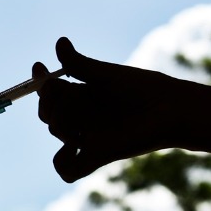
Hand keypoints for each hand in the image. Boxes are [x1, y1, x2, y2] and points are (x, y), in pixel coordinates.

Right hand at [34, 37, 191, 182]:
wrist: (170, 109)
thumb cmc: (143, 89)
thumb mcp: (107, 75)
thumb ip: (79, 64)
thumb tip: (59, 42)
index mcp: (83, 95)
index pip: (50, 91)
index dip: (40, 81)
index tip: (40, 66)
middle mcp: (82, 117)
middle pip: (48, 110)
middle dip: (50, 98)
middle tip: (69, 89)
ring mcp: (87, 137)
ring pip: (55, 130)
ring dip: (60, 117)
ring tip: (81, 110)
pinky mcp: (97, 156)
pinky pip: (67, 169)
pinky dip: (64, 161)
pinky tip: (76, 143)